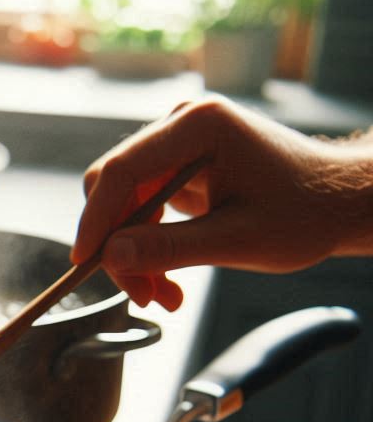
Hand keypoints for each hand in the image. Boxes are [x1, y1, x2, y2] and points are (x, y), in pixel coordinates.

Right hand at [71, 96, 372, 309]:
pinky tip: (167, 278)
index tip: (84, 262)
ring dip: (134, 255)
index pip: (121, 171)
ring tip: (162, 296)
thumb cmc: (304, 214)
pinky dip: (148, 247)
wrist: (338, 203)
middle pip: (116, 190)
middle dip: (120, 247)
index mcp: (198, 126)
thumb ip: (169, 248)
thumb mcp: (236, 241)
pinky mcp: (179, 167)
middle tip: (142, 295)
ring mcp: (178, 145)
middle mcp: (181, 125)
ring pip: (124, 205)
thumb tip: (110, 256)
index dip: (96, 220)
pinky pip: (142, 210)